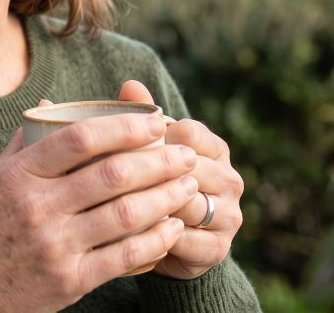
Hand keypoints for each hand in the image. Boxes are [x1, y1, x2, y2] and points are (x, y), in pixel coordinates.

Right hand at [0, 100, 195, 311]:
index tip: (155, 121)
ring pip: (125, 214)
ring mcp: (55, 244)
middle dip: (159, 161)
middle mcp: (38, 206)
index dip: (124, 127)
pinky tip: (173, 226)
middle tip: (186, 153)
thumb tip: (51, 105)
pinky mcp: (70, 279)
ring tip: (188, 186)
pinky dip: (155, 240)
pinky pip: (124, 256)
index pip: (79, 139)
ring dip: (165, 197)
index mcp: (20, 174)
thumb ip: (26, 142)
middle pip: (112, 175)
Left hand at [119, 80, 244, 279]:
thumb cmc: (152, 182)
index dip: (151, 139)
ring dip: (148, 204)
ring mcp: (230, 215)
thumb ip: (141, 117)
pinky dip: (154, 235)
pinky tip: (127, 232)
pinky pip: (183, 239)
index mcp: (214, 148)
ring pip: (185, 204)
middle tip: (104, 176)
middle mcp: (230, 179)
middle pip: (187, 169)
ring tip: (111, 203)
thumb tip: (130, 84)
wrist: (165, 239)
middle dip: (145, 172)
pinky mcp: (218, 249)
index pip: (188, 133)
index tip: (122, 145)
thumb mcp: (147, 149)